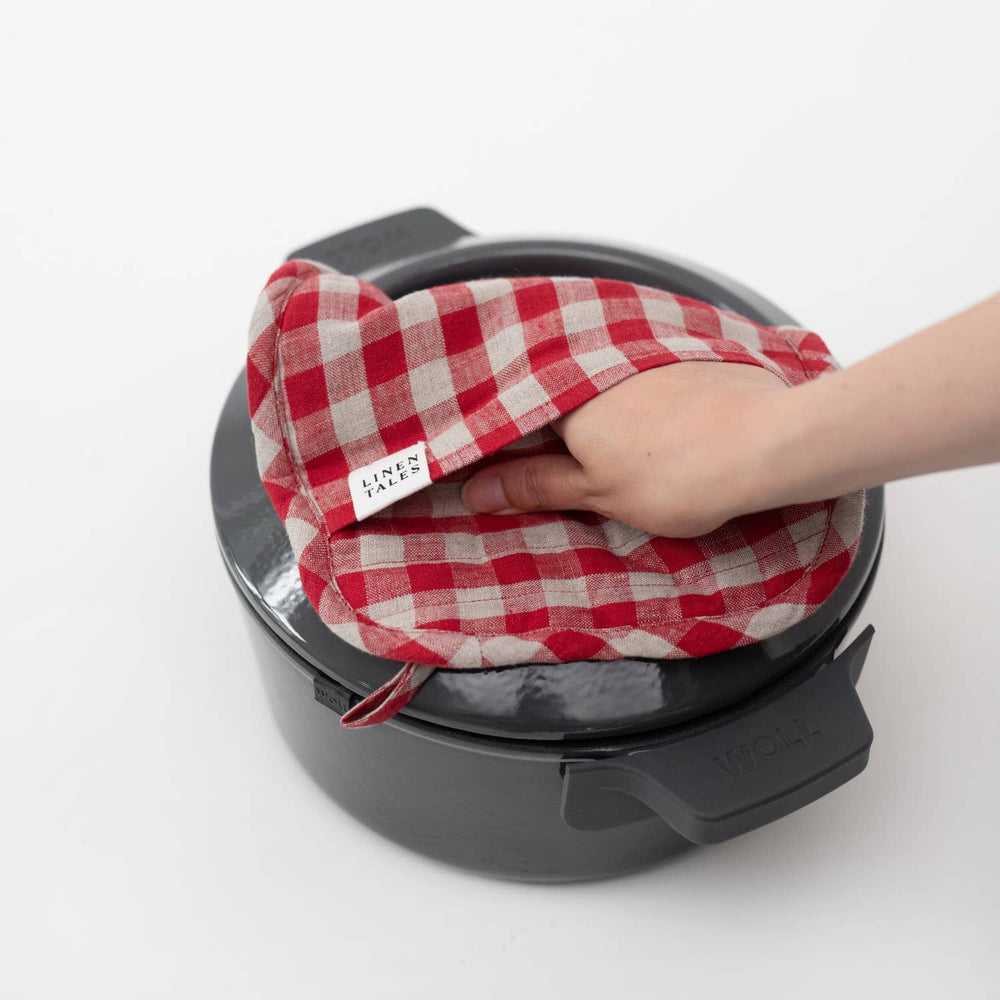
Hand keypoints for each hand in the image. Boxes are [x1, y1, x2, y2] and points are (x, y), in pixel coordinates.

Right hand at [460, 361, 789, 537]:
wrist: (767, 444)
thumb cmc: (681, 472)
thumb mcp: (596, 491)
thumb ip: (533, 486)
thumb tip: (476, 492)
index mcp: (562, 390)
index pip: (505, 406)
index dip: (489, 436)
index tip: (476, 460)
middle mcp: (593, 359)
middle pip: (542, 385)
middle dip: (526, 416)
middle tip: (519, 455)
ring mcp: (634, 351)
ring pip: (582, 375)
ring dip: (569, 400)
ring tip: (572, 441)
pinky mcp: (671, 352)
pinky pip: (620, 368)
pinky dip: (611, 390)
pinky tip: (626, 418)